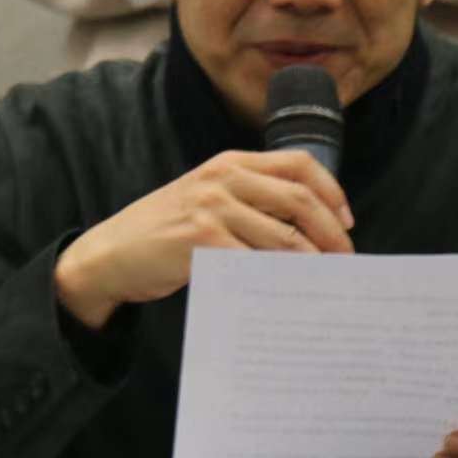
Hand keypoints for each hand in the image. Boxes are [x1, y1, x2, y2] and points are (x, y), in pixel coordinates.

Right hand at [55, 149, 354, 328]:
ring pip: (283, 236)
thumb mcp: (207, 200)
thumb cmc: (164, 233)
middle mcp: (224, 178)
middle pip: (300, 199)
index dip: (332, 191)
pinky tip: (288, 294)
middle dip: (332, 233)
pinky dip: (277, 279)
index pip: (299, 164)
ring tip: (324, 283)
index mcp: (231, 163)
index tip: (348, 221)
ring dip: (311, 264)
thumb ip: (250, 203)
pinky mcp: (201, 240)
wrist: (110, 254)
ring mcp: (212, 207)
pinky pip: (255, 262)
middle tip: (346, 262)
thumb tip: (309, 234)